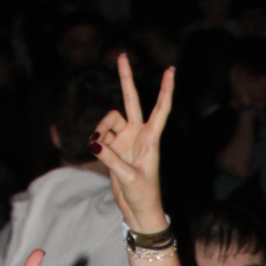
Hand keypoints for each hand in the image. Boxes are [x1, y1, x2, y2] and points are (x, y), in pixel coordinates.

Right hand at [90, 53, 172, 234]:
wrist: (138, 210)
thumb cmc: (143, 195)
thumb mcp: (129, 178)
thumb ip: (111, 159)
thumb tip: (94, 143)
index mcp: (151, 139)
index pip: (160, 109)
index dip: (165, 90)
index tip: (171, 70)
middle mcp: (138, 134)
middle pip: (131, 100)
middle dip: (126, 78)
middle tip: (121, 55)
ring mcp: (125, 140)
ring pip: (109, 120)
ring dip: (101, 129)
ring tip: (98, 145)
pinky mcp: (113, 148)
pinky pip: (100, 136)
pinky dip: (96, 141)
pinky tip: (95, 151)